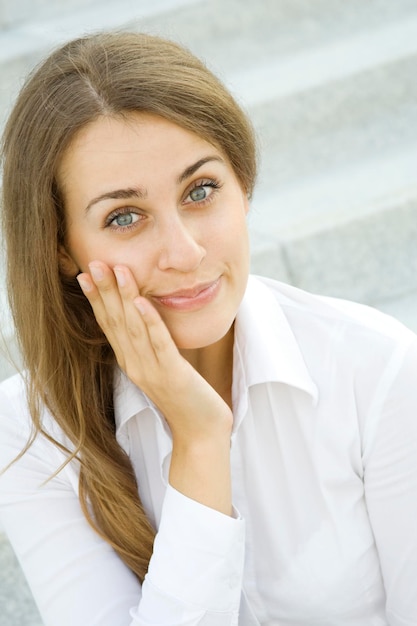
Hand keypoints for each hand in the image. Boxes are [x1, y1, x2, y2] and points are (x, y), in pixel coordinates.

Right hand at [77, 262, 232, 513]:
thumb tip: (143, 317)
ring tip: (116, 271)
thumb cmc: (185, 396)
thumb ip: (150, 344)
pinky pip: (159, 344)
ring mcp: (151, 371)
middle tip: (93, 263)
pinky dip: (149, 321)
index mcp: (131, 361)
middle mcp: (135, 364)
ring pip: (133, 328)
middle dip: (104, 291)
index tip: (85, 274)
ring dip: (124, 297)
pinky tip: (141, 302)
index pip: (109, 325)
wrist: (201, 432)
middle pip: (116, 322)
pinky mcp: (172, 374)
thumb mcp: (162, 366)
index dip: (96, 299)